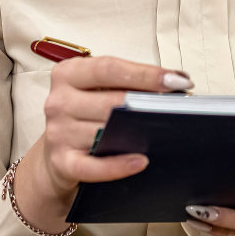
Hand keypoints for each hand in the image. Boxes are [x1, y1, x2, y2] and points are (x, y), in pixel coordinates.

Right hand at [12, 55, 191, 230]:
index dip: (145, 74)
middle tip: (178, 108)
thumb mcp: (95, 91)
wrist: (56, 156)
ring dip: (136, 134)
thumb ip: (124, 84)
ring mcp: (58, 133)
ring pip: (104, 132)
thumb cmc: (84, 116)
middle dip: (147, 105)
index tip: (176, 80)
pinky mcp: (62, 162)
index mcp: (68, 74)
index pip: (109, 68)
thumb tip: (172, 84)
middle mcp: (58, 101)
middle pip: (110, 101)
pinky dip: (118, 166)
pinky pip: (94, 167)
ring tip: (164, 132)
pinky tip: (141, 161)